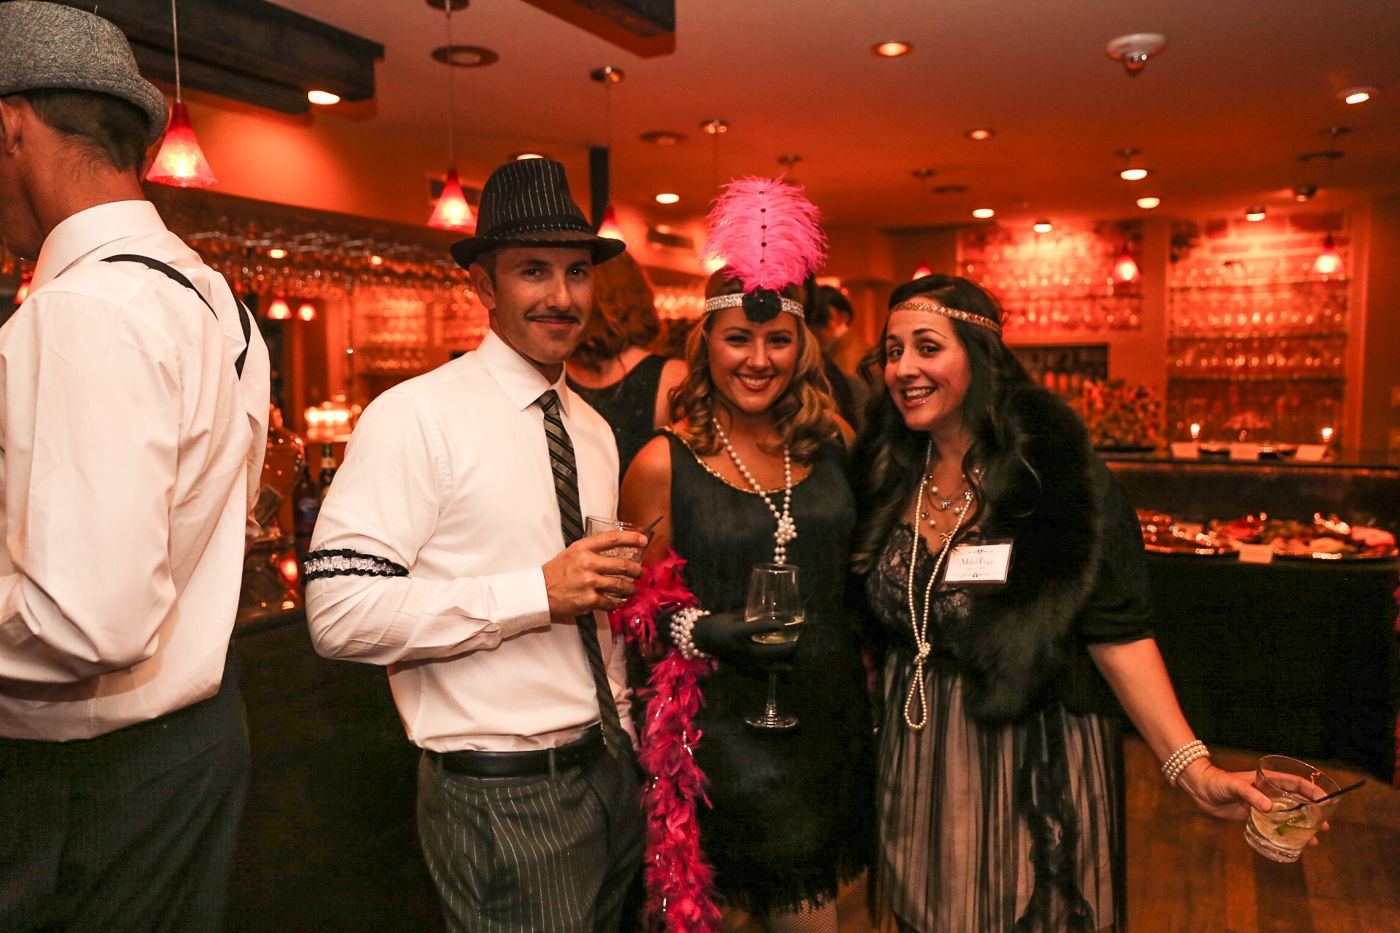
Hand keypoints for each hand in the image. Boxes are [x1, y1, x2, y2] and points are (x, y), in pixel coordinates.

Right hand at [542, 531, 646, 618]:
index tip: (644, 540)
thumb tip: (615, 551)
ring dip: (630, 588)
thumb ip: (592, 551)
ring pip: (620, 585)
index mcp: (583, 548)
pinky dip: (614, 603)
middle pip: (622, 565)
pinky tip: (615, 602)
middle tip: (640, 572)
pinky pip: (609, 601)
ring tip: (631, 589)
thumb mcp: (572, 553)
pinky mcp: (588, 600)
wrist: (539, 592)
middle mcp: (587, 563)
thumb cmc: (556, 572)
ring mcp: (589, 582)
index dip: (632, 539)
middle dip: (636, 570)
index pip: (612, 538)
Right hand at [692, 611, 797, 675]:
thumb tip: (771, 612)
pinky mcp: (739, 667)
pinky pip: (756, 674)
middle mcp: (739, 648)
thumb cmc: (719, 623)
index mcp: (736, 632)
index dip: (770, 626)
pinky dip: (768, 675)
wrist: (702, 639)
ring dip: (778, 666)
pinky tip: (778, 676)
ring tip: (790, 666)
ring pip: (762, 666)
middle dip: (782, 649)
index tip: (783, 624)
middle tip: (795, 645)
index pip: (756, 629)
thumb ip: (751, 616)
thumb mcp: (733, 616)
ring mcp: (739, 660)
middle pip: (764, 651)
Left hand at [1175, 760, 1328, 844]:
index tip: (1327, 801)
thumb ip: (1251, 795)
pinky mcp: (1252, 815)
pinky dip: (1283, 833)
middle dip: (1312, 813)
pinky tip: (1292, 843)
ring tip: (1314, 839)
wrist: (1199, 789)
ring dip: (1301, 826)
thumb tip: (1269, 808)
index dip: (1313, 791)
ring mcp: (1261, 804)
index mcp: (1268, 779)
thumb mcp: (1234, 786)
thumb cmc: (1217, 782)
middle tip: (1325, 826)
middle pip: (1297, 801)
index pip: (1297, 783)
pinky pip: (1273, 825)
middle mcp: (1268, 792)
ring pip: (1287, 815)